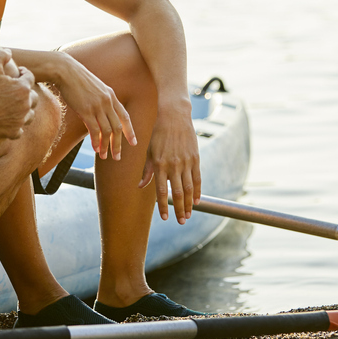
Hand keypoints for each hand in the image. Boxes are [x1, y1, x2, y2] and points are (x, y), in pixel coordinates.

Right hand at [0, 47, 37, 139]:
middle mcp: (25, 105)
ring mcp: (19, 121)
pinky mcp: (11, 133)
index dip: (23, 72)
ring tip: (18, 105)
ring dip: (26, 109)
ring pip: (30, 114)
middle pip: (33, 96)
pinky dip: (17, 125)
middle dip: (26, 90)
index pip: (29, 77)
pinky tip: (11, 121)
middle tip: (17, 88)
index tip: (18, 72)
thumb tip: (9, 52)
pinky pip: (20, 130)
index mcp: (22, 88)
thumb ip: (0, 54)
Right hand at [50, 53, 134, 160]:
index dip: (130, 131)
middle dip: (118, 144)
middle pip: (118, 127)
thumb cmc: (78, 79)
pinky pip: (94, 130)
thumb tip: (103, 114)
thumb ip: (102, 100)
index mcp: (111, 96)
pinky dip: (96, 141)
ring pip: (107, 131)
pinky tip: (95, 148)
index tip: (134, 143)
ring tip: (104, 156)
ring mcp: (97, 106)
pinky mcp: (86, 110)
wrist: (66, 71)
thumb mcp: (96, 87)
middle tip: (118, 157)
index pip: (125, 116)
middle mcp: (107, 102)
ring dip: (106, 146)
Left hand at [139, 97, 200, 223]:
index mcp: (159, 164)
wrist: (174, 117)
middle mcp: (173, 165)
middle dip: (179, 209)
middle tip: (181, 221)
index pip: (162, 191)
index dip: (163, 206)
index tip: (165, 218)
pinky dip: (197, 191)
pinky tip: (196, 200)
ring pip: (188, 188)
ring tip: (188, 215)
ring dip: (188, 204)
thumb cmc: (158, 135)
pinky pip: (197, 179)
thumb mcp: (149, 152)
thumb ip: (147, 171)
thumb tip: (140, 186)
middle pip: (177, 193)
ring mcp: (185, 162)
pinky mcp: (195, 158)